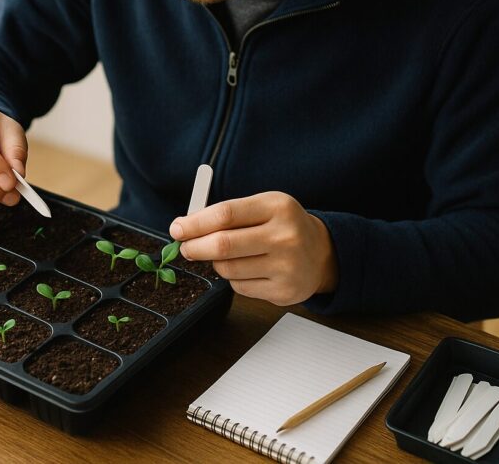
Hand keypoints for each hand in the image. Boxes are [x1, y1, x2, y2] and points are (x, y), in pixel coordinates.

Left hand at [169, 192, 336, 305]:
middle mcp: (285, 236)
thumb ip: (227, 214)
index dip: (195, 223)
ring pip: (227, 268)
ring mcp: (286, 266)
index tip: (177, 228)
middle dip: (195, 247)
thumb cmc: (282, 226)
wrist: (321, 254)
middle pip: (223, 245)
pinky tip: (248, 269)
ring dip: (216, 263)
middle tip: (185, 247)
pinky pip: (239, 287)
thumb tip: (186, 226)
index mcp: (277, 207)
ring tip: (226, 256)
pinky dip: (234, 278)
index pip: (225, 214)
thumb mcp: (262, 207)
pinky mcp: (283, 291)